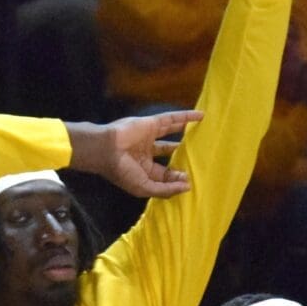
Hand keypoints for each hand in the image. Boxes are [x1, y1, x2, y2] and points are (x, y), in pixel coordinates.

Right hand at [68, 108, 203, 198]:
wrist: (105, 149)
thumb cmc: (122, 171)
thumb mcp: (144, 188)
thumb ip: (165, 189)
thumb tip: (187, 187)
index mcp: (142, 169)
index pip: (163, 174)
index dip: (176, 177)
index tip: (189, 180)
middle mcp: (145, 153)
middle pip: (168, 154)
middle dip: (180, 156)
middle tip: (198, 158)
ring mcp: (148, 137)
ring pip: (170, 134)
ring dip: (184, 132)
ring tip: (201, 133)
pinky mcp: (151, 123)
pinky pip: (171, 118)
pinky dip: (186, 117)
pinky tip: (201, 116)